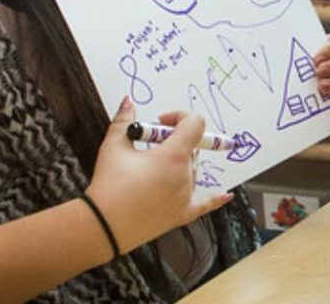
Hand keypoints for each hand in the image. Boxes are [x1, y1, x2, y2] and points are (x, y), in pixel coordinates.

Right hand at [83, 99, 231, 254]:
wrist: (103, 227)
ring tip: (150, 168)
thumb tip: (128, 102)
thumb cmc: (109, 186)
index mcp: (174, 156)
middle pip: (191, 148)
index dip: (179, 117)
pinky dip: (216, 198)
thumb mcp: (113, 146)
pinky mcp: (182, 214)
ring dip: (178, 163)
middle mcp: (185, 175)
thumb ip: (124, 120)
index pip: (194, 124)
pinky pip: (205, 204)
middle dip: (173, 141)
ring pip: (191, 171)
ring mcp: (186, 196)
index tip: (160, 122)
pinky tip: (226, 194)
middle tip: (147, 146)